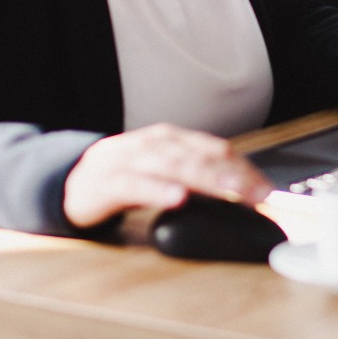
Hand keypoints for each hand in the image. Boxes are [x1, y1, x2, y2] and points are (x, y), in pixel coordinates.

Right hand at [62, 123, 271, 228]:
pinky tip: (177, 198)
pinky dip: (158, 190)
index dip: (243, 167)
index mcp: (170, 140)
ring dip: (205, 178)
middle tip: (259, 193)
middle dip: (232, 174)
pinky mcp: (106, 183)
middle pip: (198, 156)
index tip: (266, 189)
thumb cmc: (125, 178)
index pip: (215, 148)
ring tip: (231, 191)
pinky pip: (135, 185)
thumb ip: (197, 177)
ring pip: (172, 165)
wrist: (70, 182)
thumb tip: (243, 193)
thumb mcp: (163, 171)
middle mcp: (152, 145)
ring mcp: (128, 161)